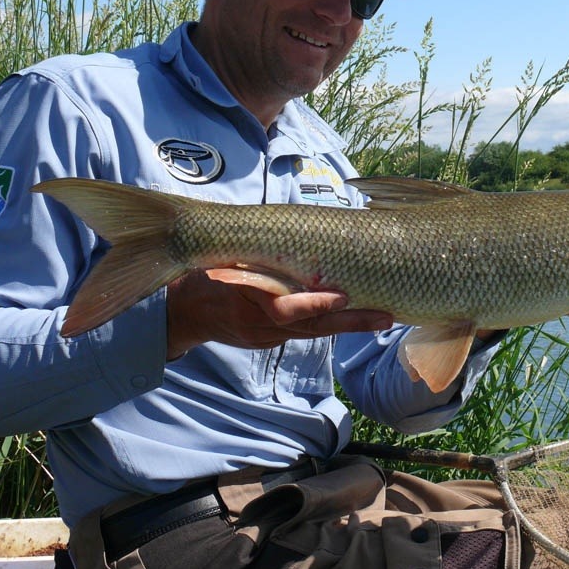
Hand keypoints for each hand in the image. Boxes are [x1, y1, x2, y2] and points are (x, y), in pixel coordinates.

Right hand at [165, 269, 393, 358]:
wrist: (183, 311)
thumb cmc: (208, 271)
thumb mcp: (225, 256)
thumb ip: (260, 251)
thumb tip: (300, 226)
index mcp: (245, 297)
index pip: (283, 308)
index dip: (313, 305)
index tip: (342, 297)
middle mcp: (257, 323)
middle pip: (309, 327)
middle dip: (349, 322)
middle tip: (385, 316)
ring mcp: (264, 336)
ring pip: (313, 333)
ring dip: (349, 325)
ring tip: (384, 317)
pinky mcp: (268, 342)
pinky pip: (304, 333)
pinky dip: (330, 325)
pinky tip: (358, 318)